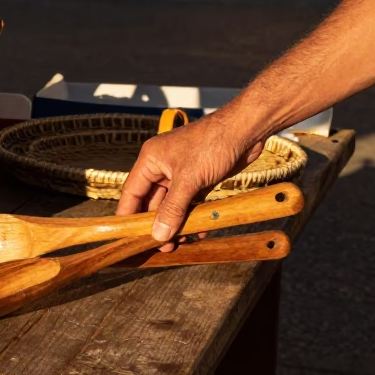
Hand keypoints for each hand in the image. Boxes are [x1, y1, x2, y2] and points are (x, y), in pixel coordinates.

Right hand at [116, 114, 266, 243]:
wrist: (246, 129)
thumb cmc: (213, 143)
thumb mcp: (188, 179)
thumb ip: (172, 209)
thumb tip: (158, 235)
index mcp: (151, 160)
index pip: (132, 192)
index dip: (129, 215)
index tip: (128, 235)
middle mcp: (163, 167)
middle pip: (152, 201)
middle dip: (156, 224)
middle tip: (161, 245)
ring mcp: (181, 174)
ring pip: (172, 205)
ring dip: (175, 223)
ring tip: (180, 242)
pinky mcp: (199, 179)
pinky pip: (190, 203)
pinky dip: (192, 217)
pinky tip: (197, 231)